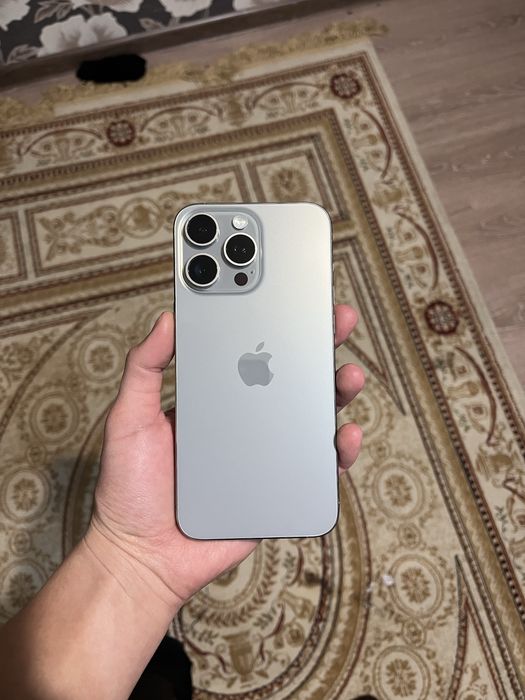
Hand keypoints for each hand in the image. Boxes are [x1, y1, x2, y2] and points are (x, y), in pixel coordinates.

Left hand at [85, 306, 364, 613]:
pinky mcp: (280, 488)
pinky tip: (341, 435)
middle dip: (318, 346)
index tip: (291, 295)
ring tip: (347, 376)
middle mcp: (245, 422)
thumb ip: (144, 368)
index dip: (273, 323)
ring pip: (311, 416)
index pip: (249, 352)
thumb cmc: (130, 490)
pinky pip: (316, 465)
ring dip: (337, 392)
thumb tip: (166, 318)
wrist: (144, 558)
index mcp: (214, 399)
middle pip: (290, 377)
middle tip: (335, 319)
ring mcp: (265, 455)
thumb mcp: (128, 418)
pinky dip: (336, 449)